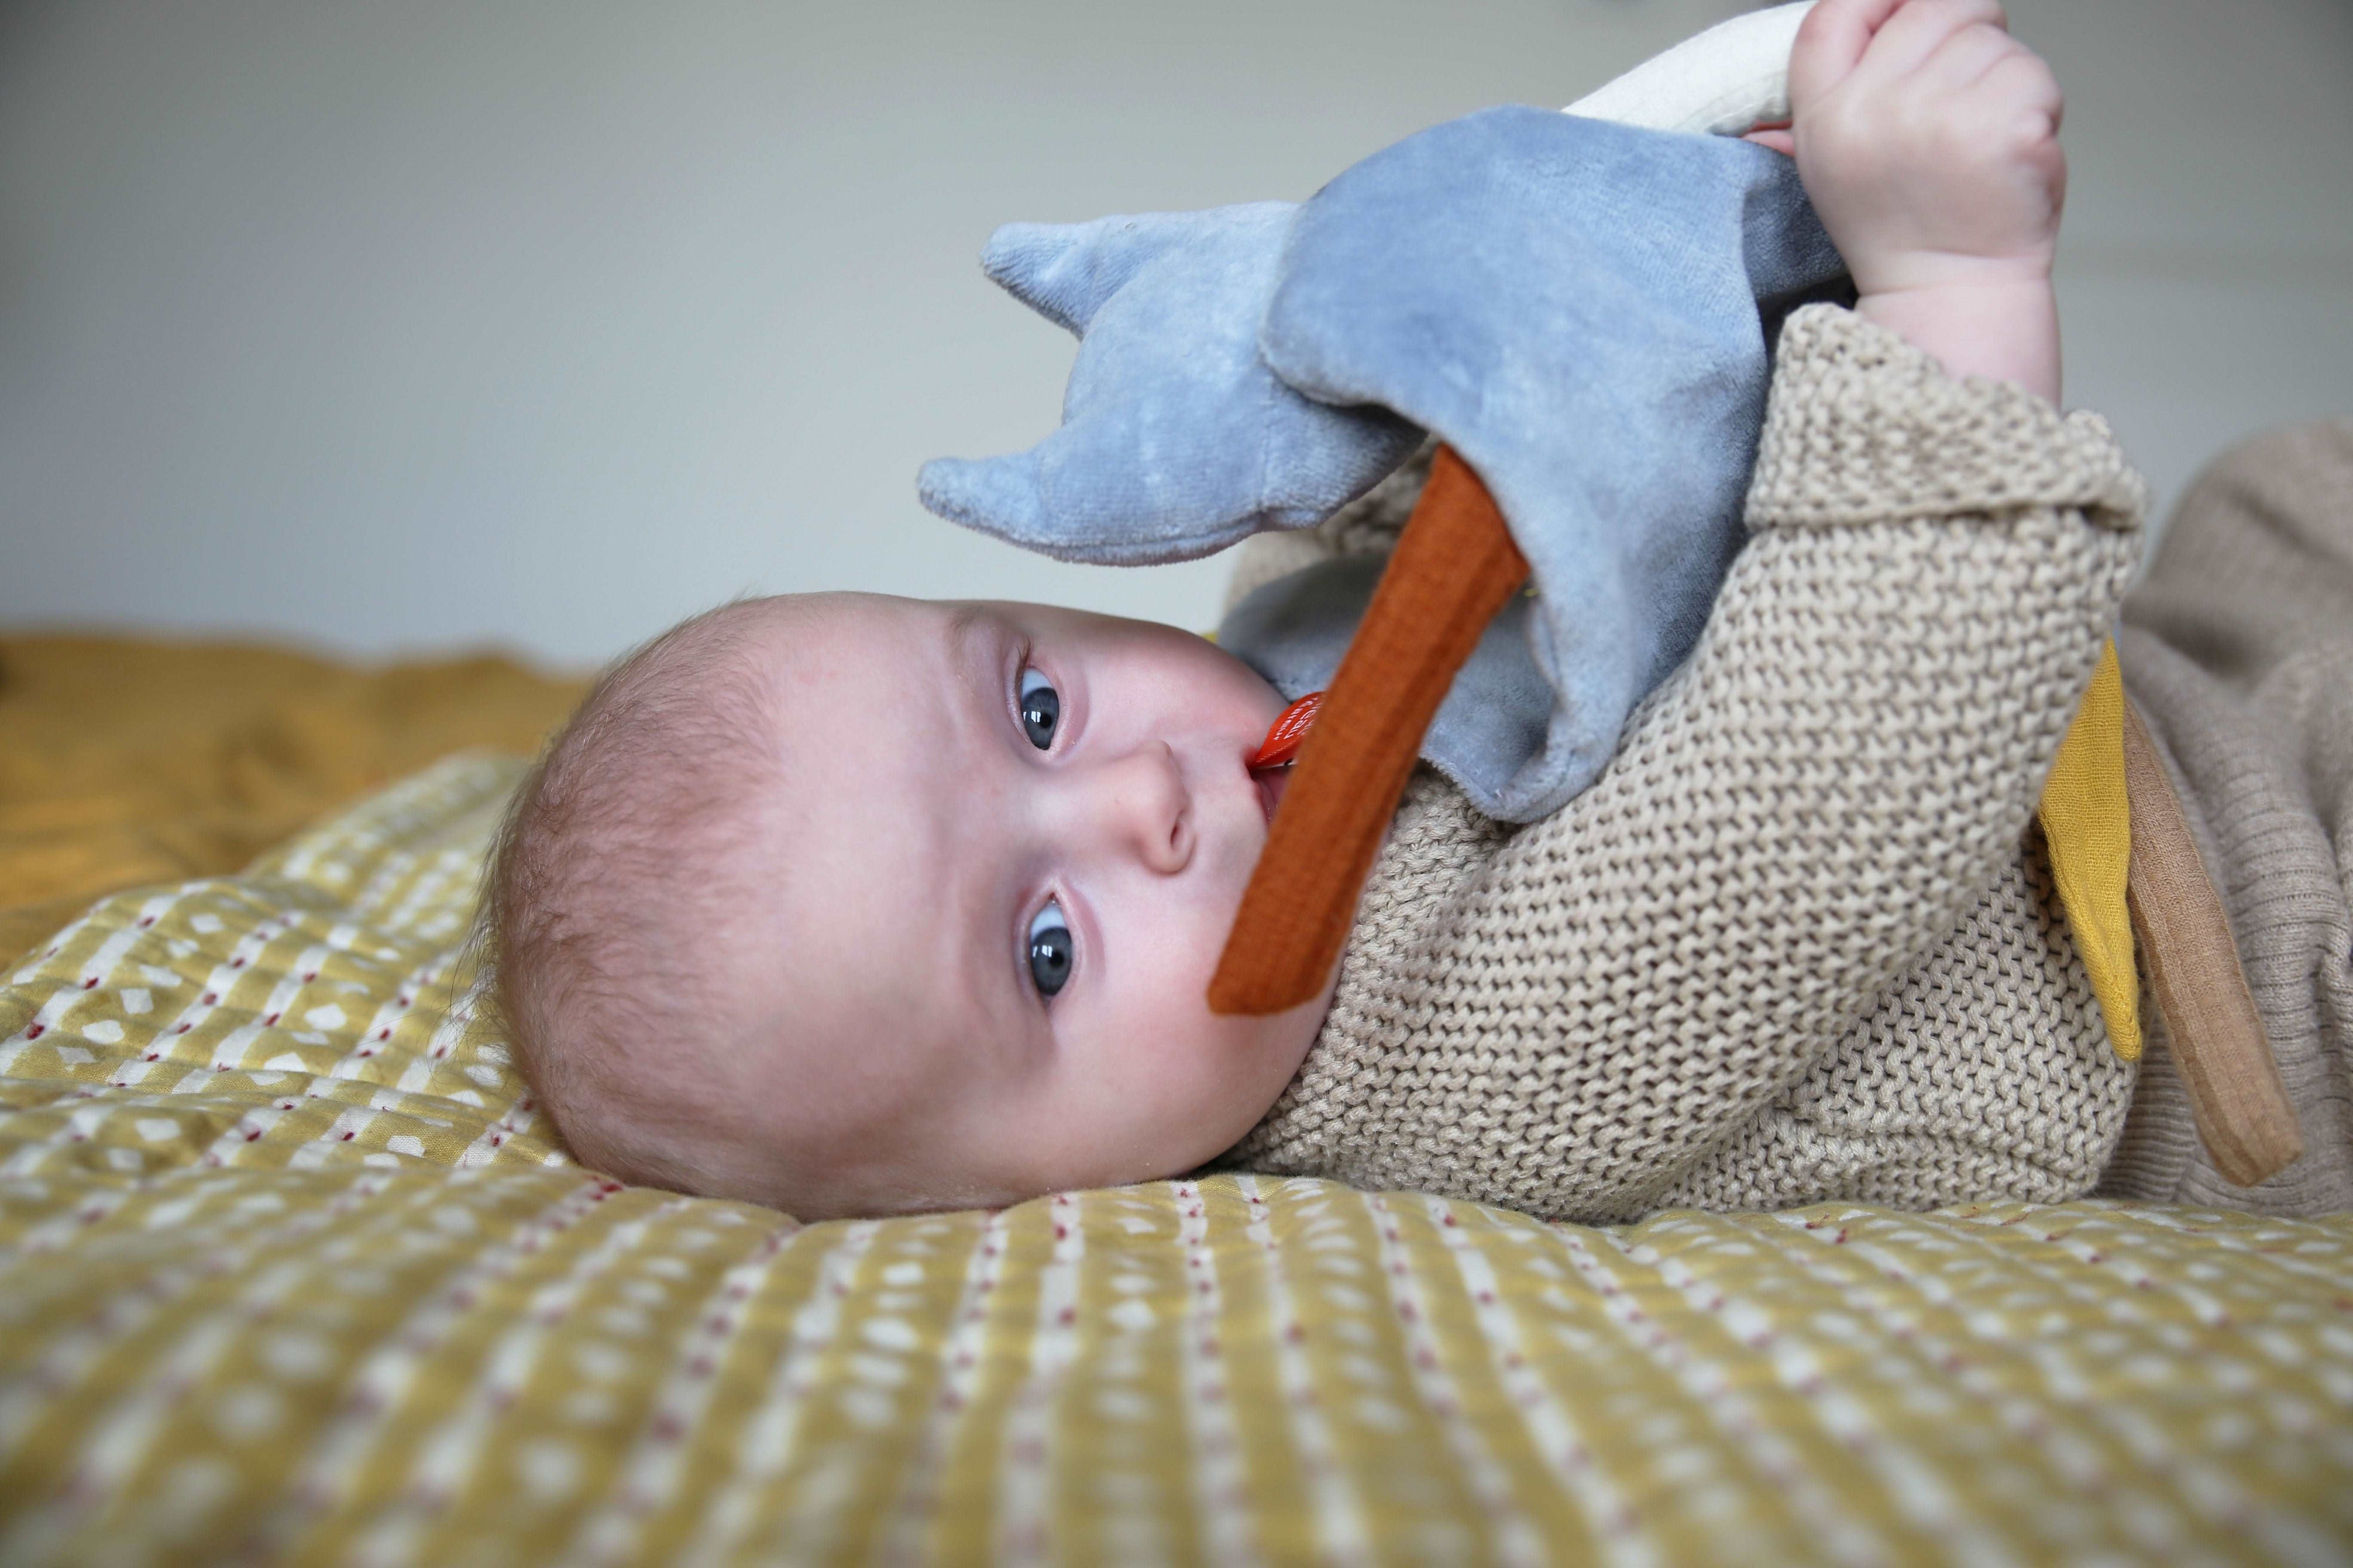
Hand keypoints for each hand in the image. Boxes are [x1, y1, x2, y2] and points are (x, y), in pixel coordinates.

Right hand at [1765, 0, 2066, 398]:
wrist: (1949, 289)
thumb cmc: (1903, 224)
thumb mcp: (1832, 162)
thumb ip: (1831, 96)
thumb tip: (1843, 38)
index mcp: (1825, 116)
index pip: (1833, 13)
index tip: (1906, 12)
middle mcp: (1875, 110)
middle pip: (1934, 6)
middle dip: (1964, 31)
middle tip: (1964, 93)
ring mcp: (1942, 117)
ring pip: (1993, 40)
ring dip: (2002, 78)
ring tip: (1980, 140)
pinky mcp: (2005, 128)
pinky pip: (2034, 77)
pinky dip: (2036, 108)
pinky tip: (2009, 154)